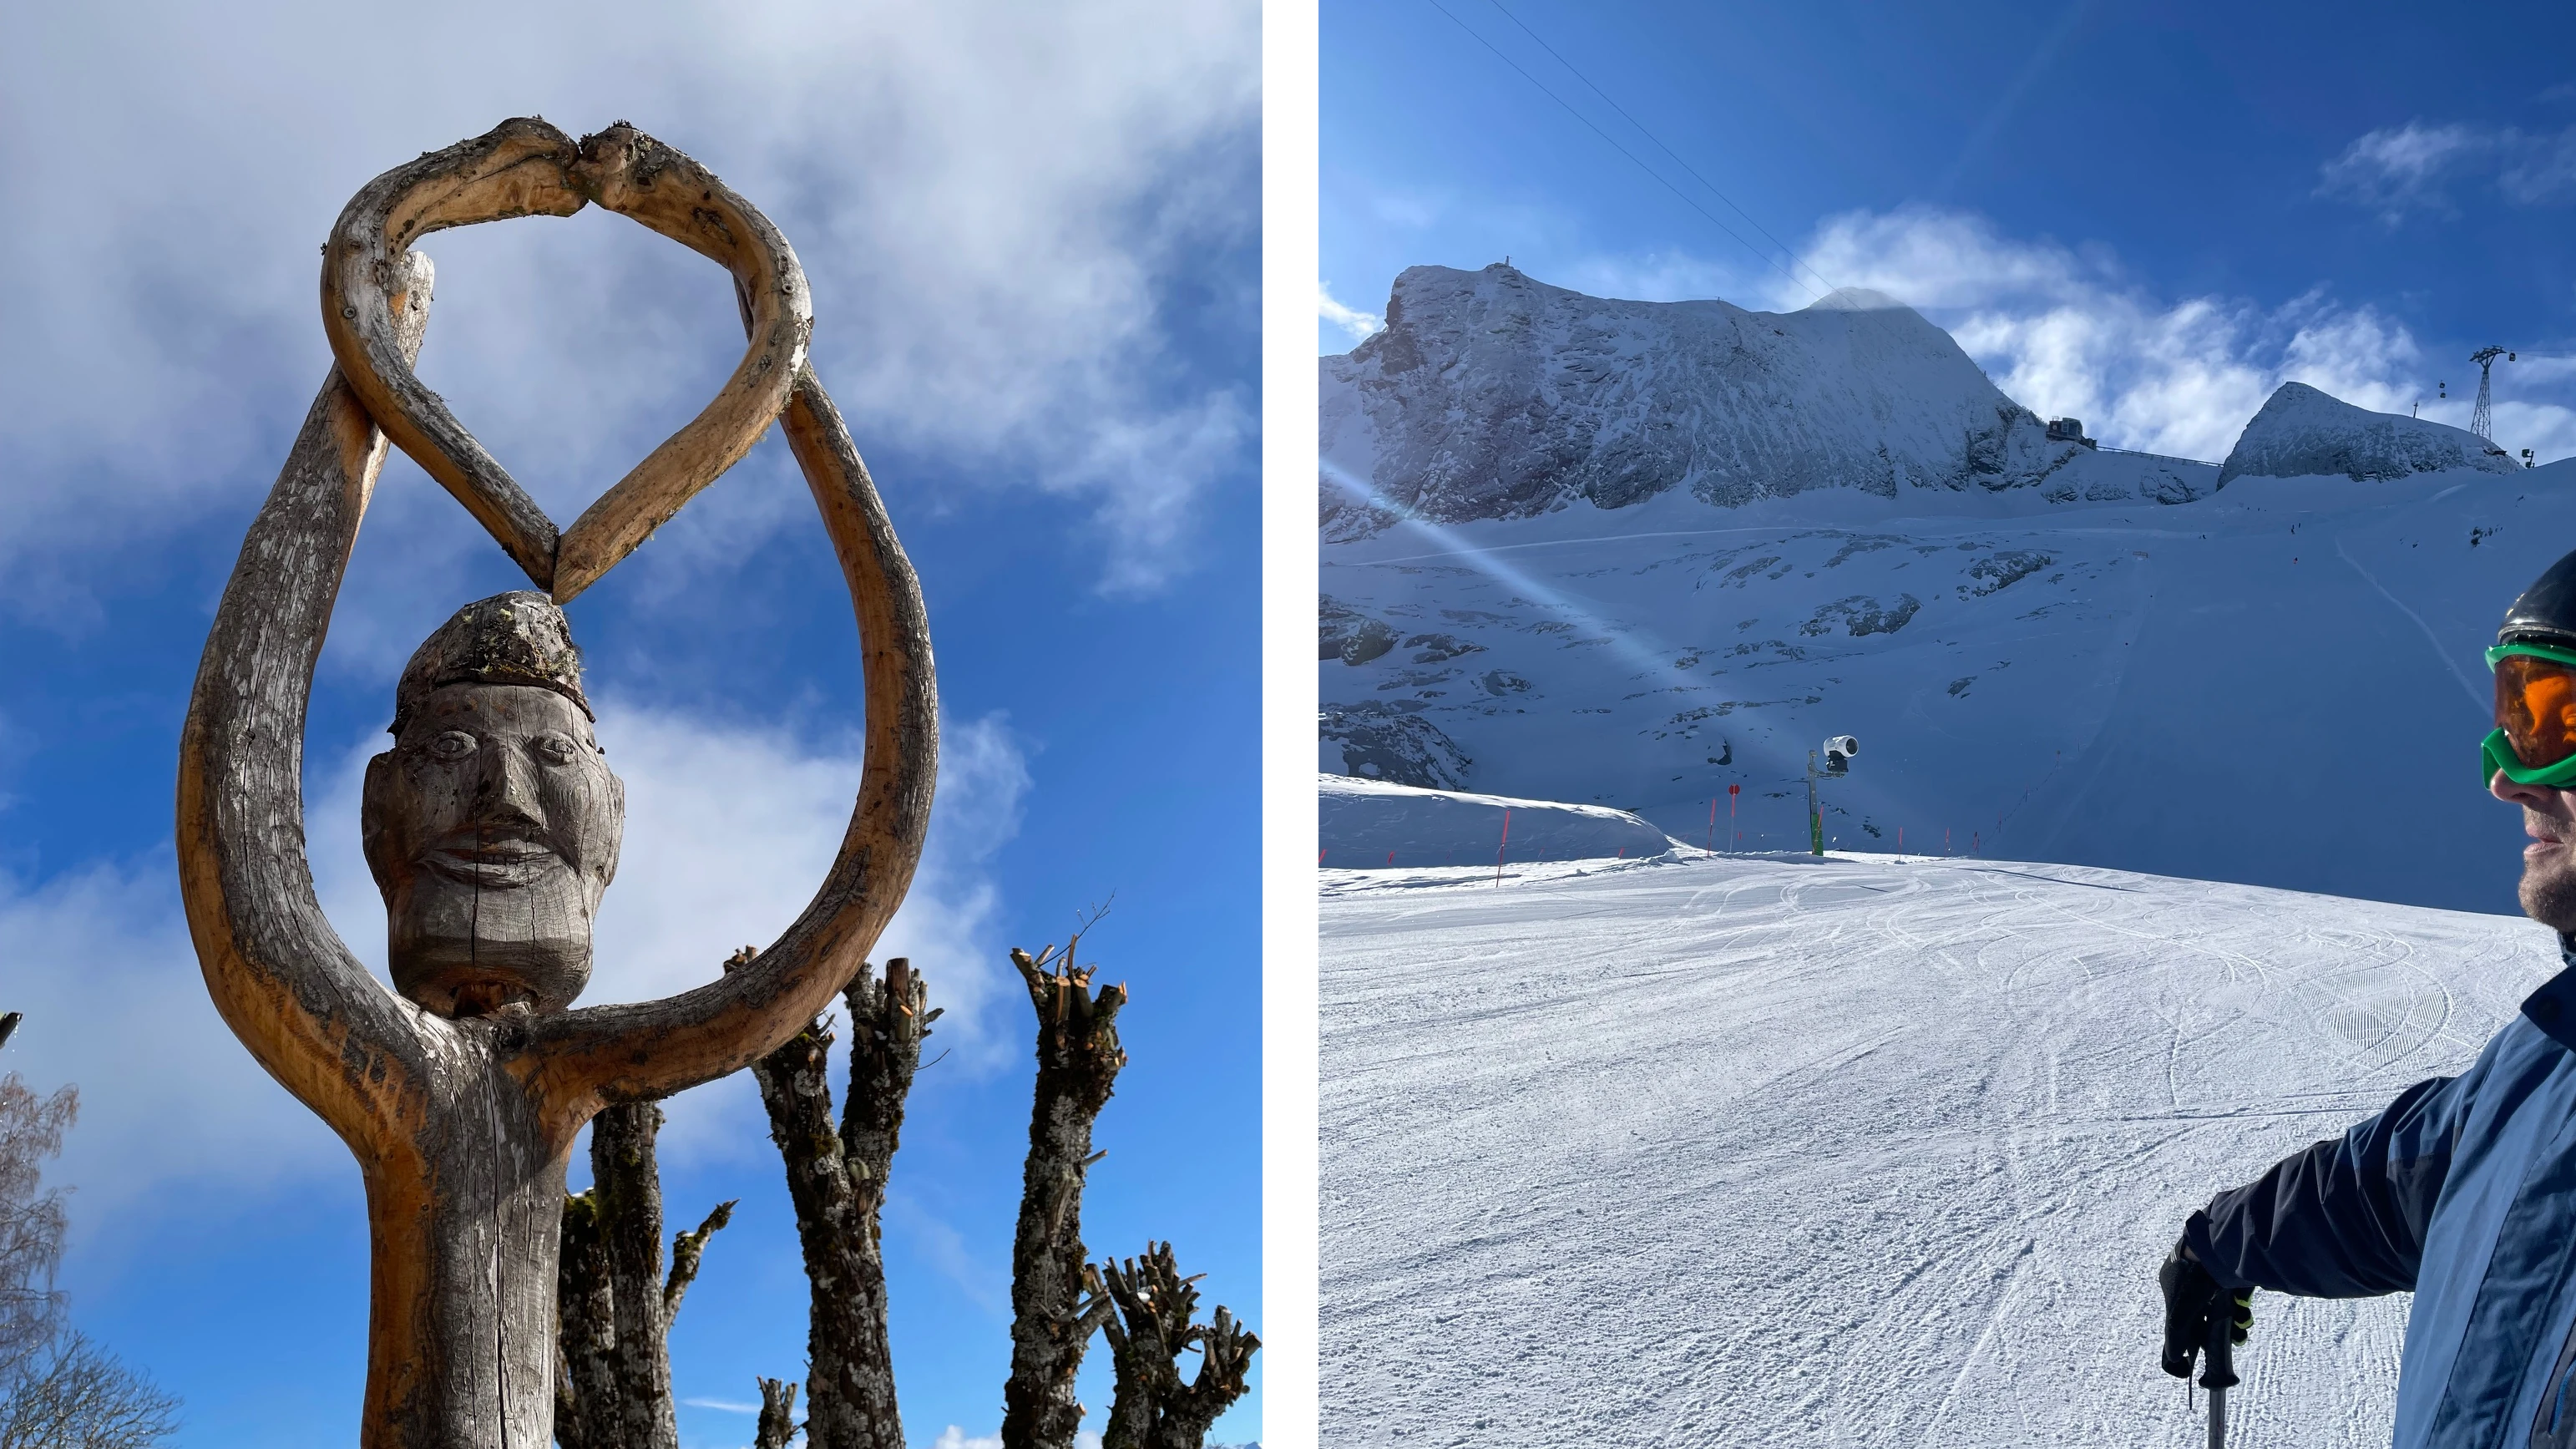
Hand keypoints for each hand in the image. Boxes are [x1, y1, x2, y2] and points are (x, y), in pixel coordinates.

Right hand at [2159, 1238, 2250, 1378]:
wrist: (2218, 1245)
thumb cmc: (2193, 1278)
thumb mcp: (2179, 1312)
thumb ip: (2175, 1335)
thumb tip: (2174, 1358)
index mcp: (2172, 1284)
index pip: (2180, 1317)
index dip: (2192, 1334)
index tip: (2205, 1347)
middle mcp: (2190, 1279)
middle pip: (2205, 1313)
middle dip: (2219, 1330)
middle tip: (2234, 1339)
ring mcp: (2211, 1274)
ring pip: (2224, 1306)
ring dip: (2234, 1320)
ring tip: (2243, 1325)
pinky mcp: (2232, 1271)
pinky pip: (2236, 1294)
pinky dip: (2240, 1304)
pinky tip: (2244, 1308)